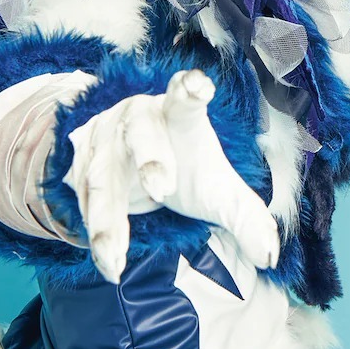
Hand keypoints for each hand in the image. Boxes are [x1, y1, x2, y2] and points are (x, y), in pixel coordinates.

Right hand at [63, 69, 279, 283]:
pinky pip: (84, 200)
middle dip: (149, 158)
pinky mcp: (80, 162)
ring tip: (116, 260)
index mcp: (179, 117)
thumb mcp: (216, 190)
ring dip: (108, 219)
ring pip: (104, 177)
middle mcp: (138, 119)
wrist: (130, 163)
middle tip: (161, 189)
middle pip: (141, 133)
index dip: (190, 90)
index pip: (185, 101)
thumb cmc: (184, 168)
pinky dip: (95, 233)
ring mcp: (104, 139)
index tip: (198, 85)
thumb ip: (245, 218)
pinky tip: (108, 263)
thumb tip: (269, 257)